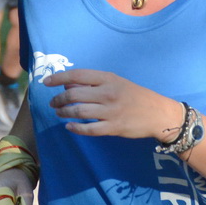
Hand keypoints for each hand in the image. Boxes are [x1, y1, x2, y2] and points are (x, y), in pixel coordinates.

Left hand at [44, 68, 182, 139]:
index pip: (77, 75)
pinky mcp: (113, 127)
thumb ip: (94, 83)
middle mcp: (108, 93)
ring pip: (78, 111)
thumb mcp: (117, 83)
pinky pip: (89, 129)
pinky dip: (75, 128)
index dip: (58, 77)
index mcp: (109, 79)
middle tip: (53, 103)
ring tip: (59, 113)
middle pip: (74, 94)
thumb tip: (68, 84)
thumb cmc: (136, 96)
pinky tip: (69, 127)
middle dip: (59, 99)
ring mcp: (111, 111)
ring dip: (64, 112)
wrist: (158, 113)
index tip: (46, 82)